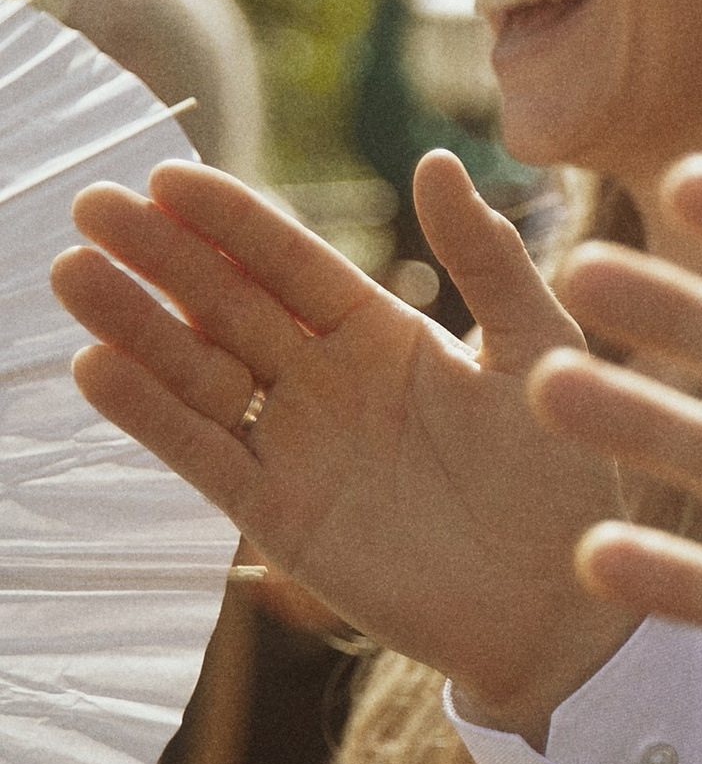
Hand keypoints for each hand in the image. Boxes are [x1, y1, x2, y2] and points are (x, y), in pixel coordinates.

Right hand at [54, 152, 631, 738]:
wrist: (562, 605)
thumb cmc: (565, 475)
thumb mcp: (536, 350)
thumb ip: (488, 259)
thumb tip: (438, 158)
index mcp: (381, 332)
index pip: (290, 262)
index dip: (232, 221)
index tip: (170, 177)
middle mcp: (326, 382)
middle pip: (227, 306)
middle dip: (162, 257)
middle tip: (93, 205)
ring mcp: (296, 447)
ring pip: (198, 373)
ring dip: (136, 326)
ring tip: (73, 272)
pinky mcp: (279, 516)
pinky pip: (205, 456)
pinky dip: (151, 416)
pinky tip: (96, 368)